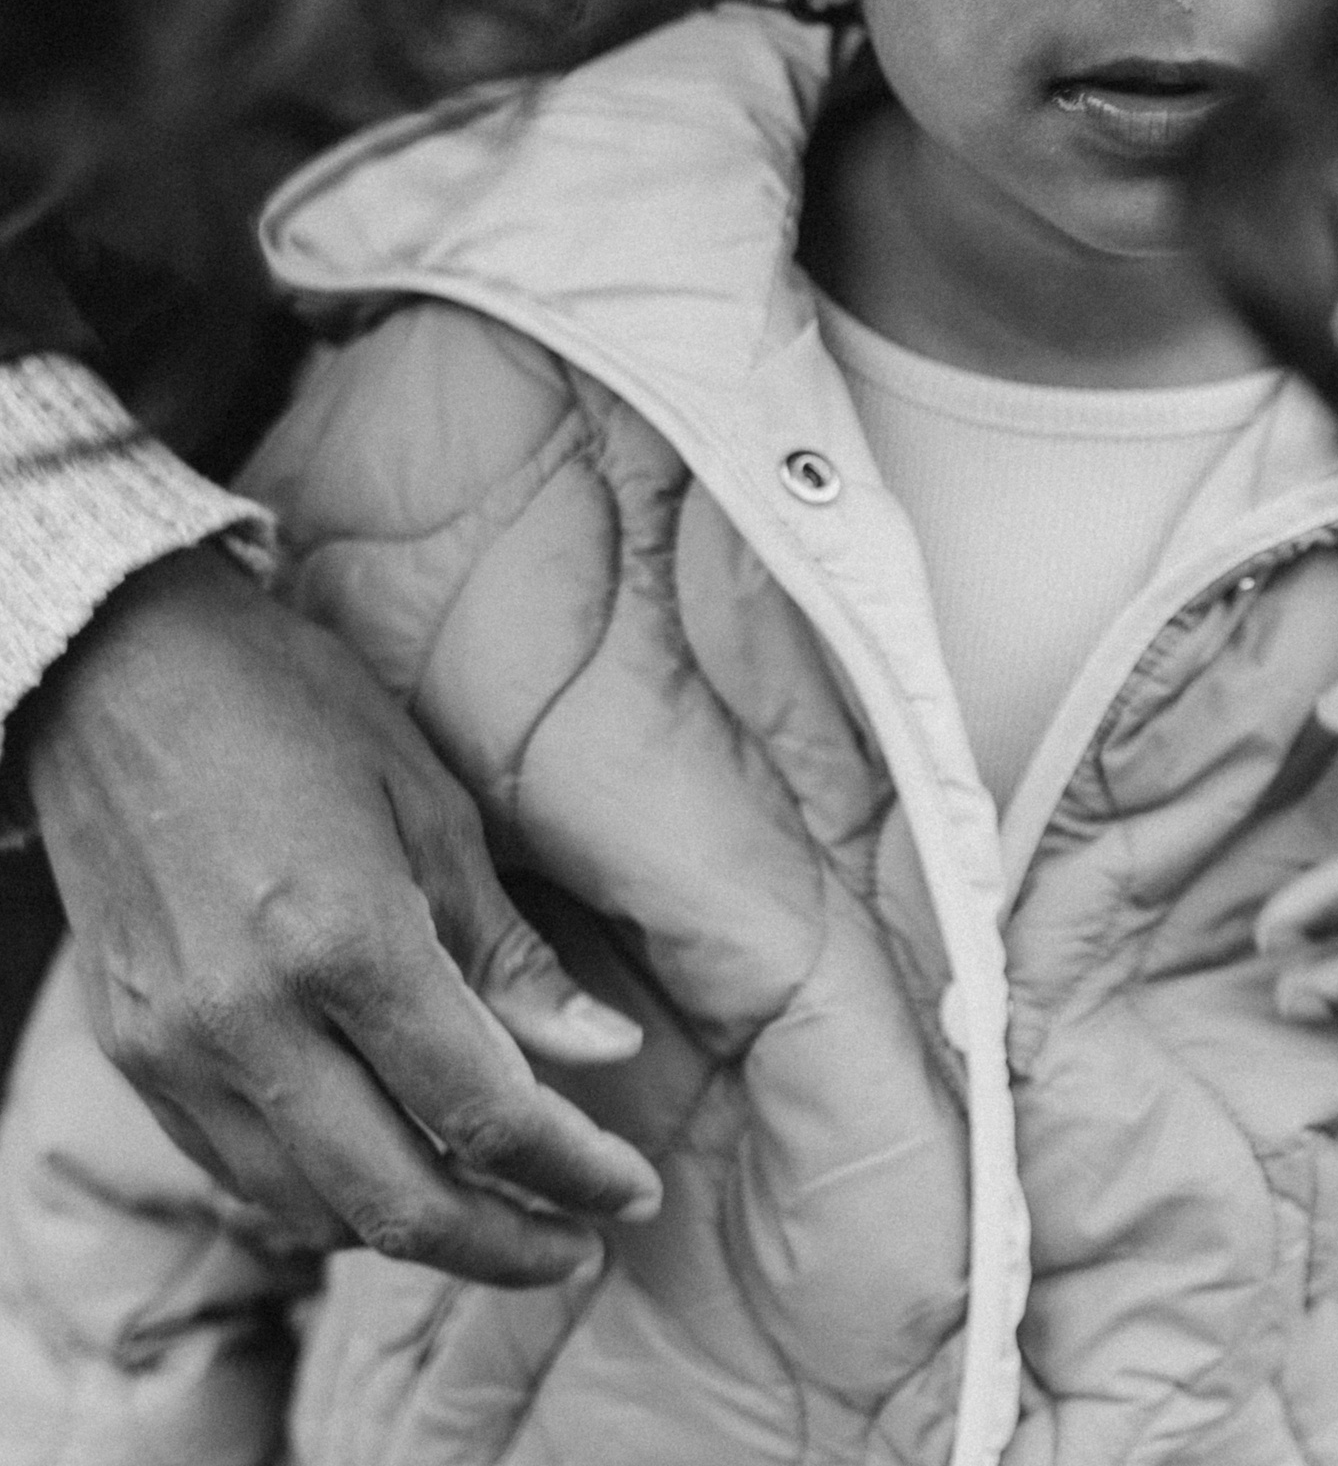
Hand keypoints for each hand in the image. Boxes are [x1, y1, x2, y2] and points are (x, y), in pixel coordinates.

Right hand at [22, 544, 662, 1282]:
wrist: (122, 676)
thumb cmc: (297, 713)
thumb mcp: (435, 809)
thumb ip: (511, 953)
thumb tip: (605, 1050)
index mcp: (345, 943)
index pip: (481, 1112)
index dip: (571, 1171)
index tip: (631, 1191)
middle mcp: (251, 1021)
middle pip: (394, 1200)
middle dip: (504, 1244)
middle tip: (580, 1242)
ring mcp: (179, 1051)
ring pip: (311, 1208)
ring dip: (415, 1227)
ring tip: (500, 1204)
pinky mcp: (136, 1058)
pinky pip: (242, 1172)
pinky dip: (327, 1194)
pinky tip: (390, 1163)